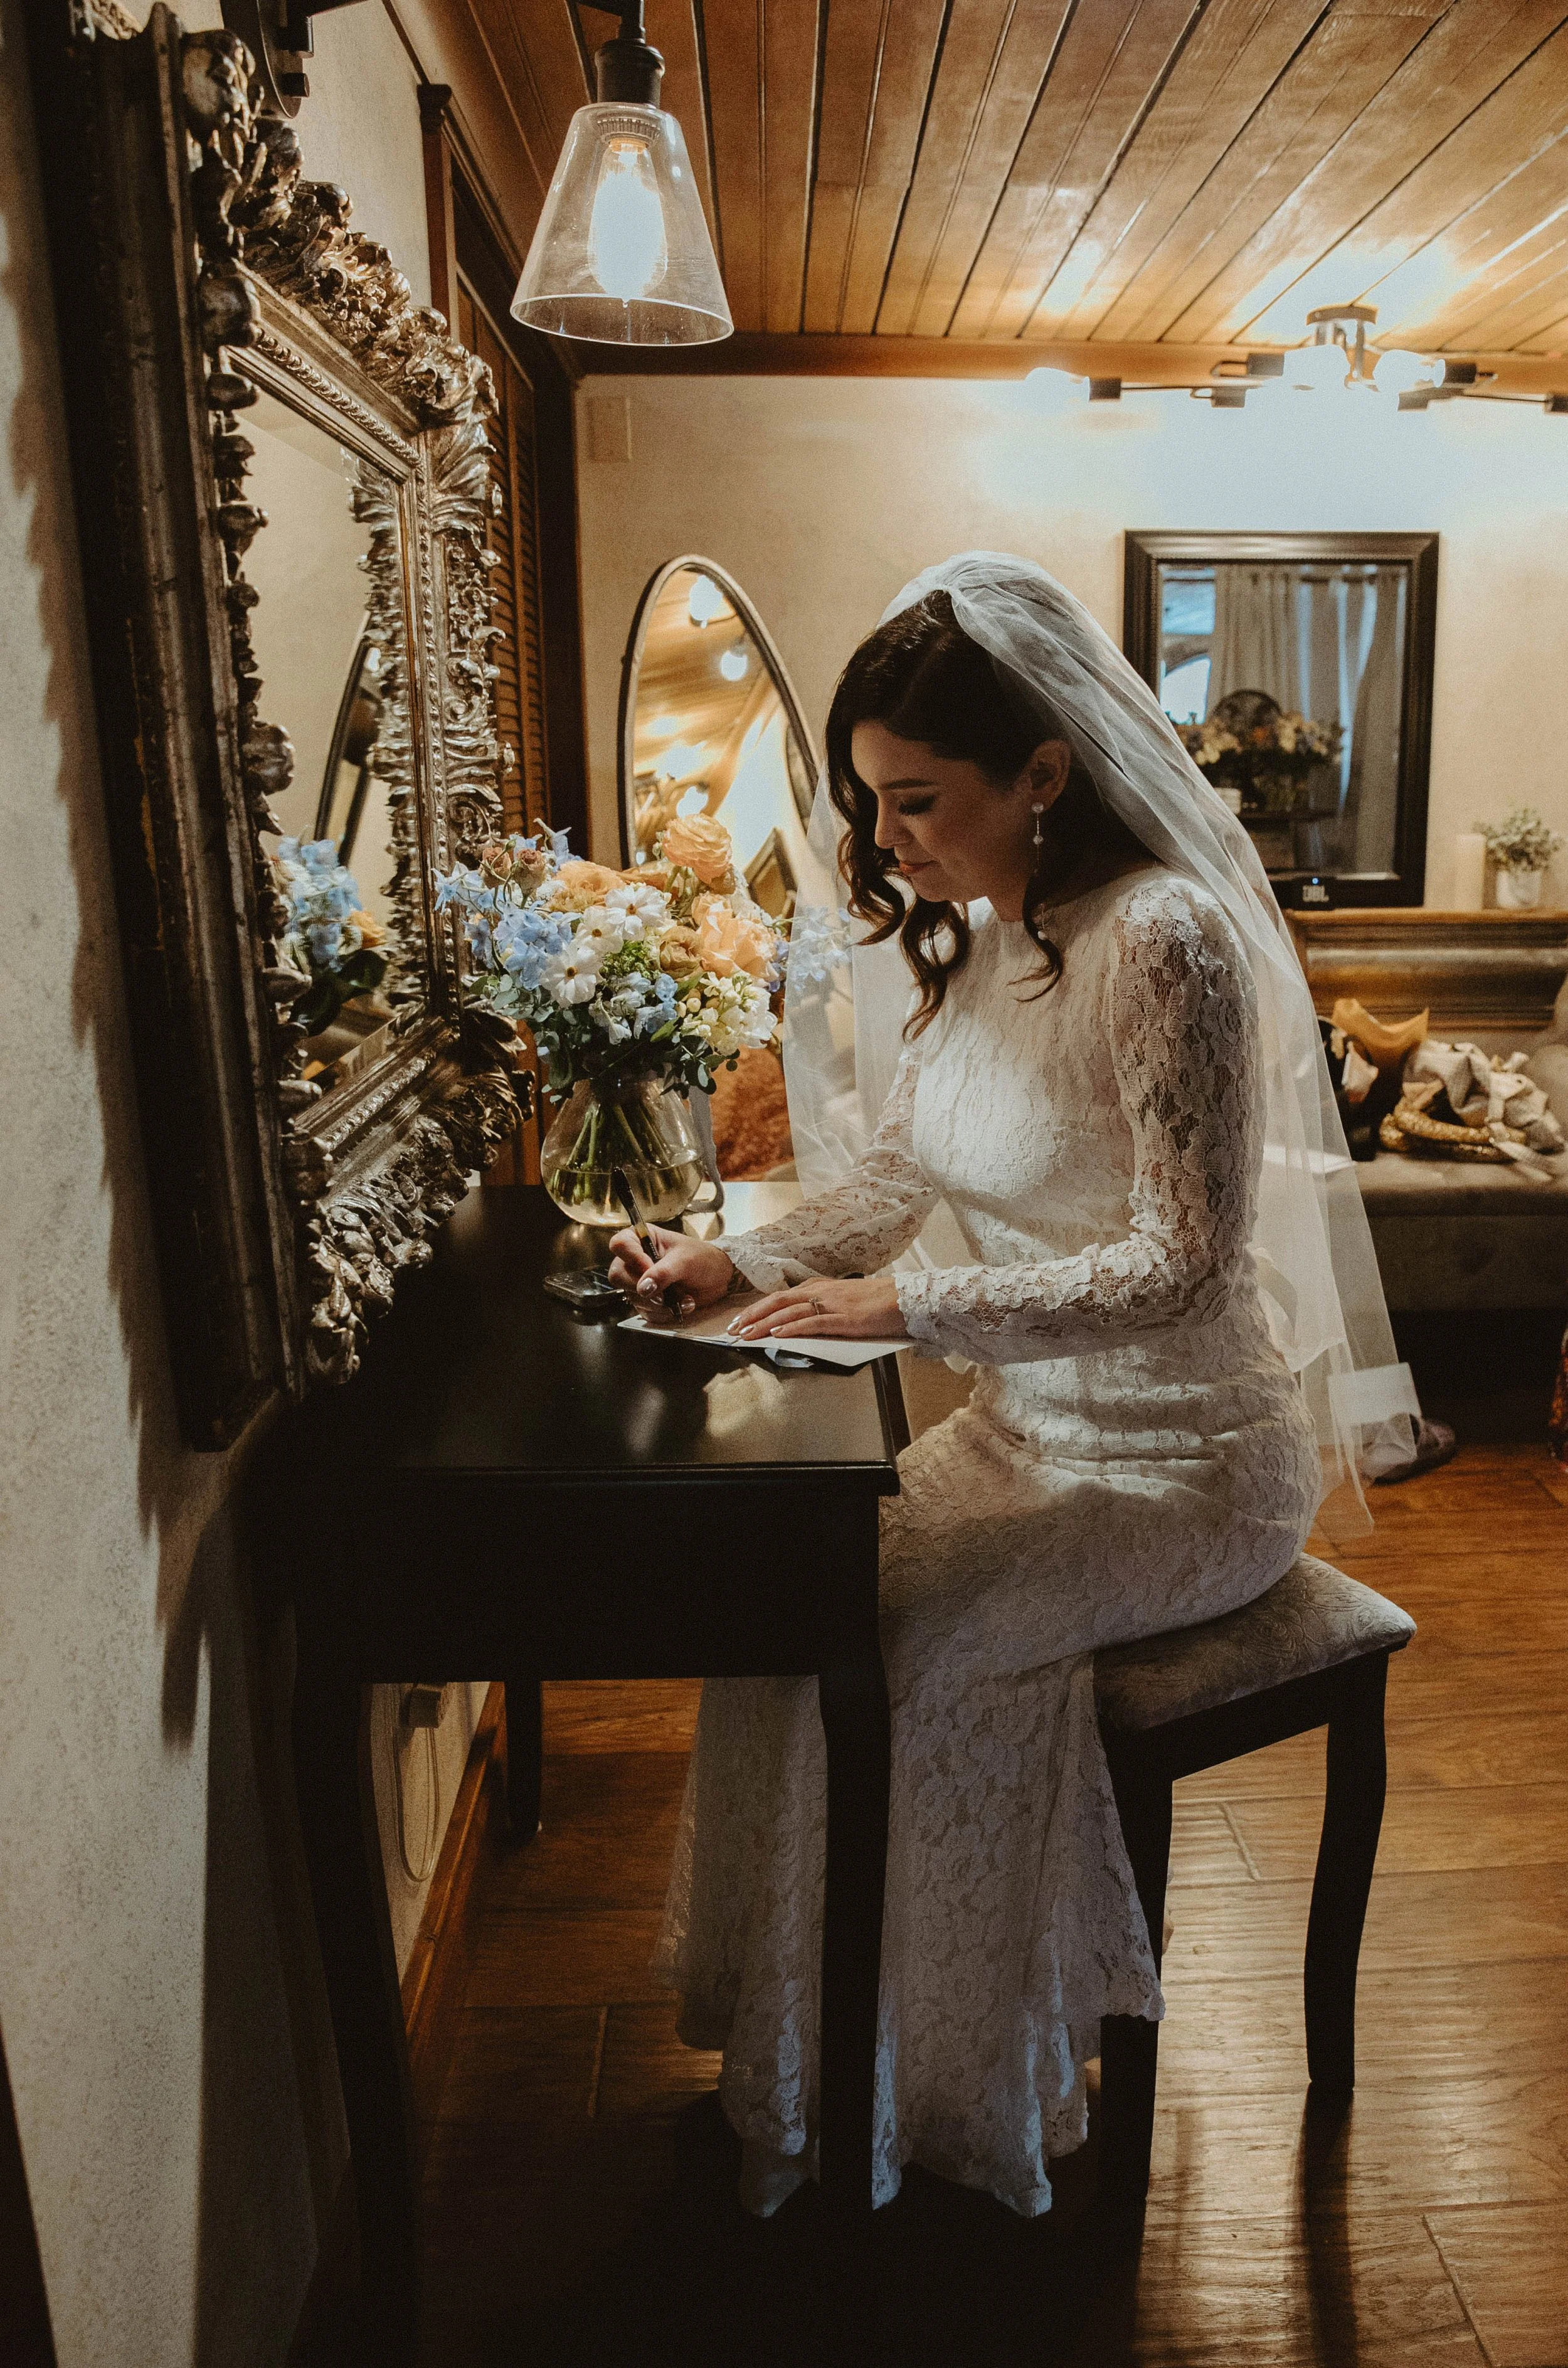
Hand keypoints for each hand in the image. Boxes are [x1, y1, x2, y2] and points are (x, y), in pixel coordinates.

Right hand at [607, 1225, 735, 1319]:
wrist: (718, 1279)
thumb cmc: (702, 1259)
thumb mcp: (685, 1260)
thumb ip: (664, 1272)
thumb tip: (643, 1287)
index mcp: (642, 1238)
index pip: (620, 1245)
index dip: (632, 1258)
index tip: (649, 1268)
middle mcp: (635, 1259)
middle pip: (619, 1275)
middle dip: (643, 1288)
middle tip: (665, 1293)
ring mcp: (639, 1282)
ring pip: (632, 1297)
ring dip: (659, 1304)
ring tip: (685, 1299)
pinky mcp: (647, 1301)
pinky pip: (645, 1312)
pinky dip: (664, 1313)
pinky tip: (682, 1306)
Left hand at [728, 1274, 905, 1342]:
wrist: (903, 1299)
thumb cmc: (874, 1302)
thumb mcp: (841, 1300)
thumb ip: (819, 1308)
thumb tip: (796, 1321)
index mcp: (818, 1287)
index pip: (779, 1297)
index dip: (755, 1309)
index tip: (738, 1321)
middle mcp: (820, 1292)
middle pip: (777, 1302)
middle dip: (751, 1316)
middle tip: (732, 1330)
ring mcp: (831, 1304)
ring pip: (789, 1312)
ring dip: (765, 1324)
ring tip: (746, 1334)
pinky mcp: (844, 1319)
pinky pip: (813, 1322)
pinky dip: (792, 1328)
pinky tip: (778, 1334)